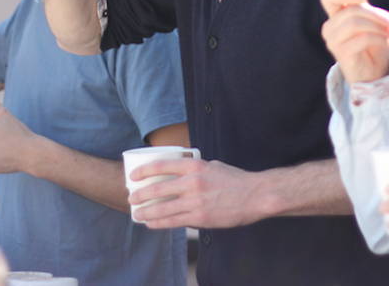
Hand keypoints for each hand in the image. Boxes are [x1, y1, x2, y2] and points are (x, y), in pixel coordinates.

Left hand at [128, 158, 266, 228]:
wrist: (256, 195)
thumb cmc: (236, 180)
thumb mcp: (213, 165)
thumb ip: (195, 169)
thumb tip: (180, 174)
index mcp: (195, 165)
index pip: (161, 165)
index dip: (144, 171)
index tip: (133, 176)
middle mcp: (192, 182)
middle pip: (157, 189)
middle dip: (140, 196)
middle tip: (132, 199)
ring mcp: (195, 201)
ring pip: (162, 209)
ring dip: (146, 213)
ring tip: (137, 214)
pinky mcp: (200, 217)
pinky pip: (173, 221)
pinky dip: (159, 223)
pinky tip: (151, 224)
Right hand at [319, 0, 388, 82]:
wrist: (374, 74)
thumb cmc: (373, 45)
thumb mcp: (370, 21)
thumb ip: (359, 4)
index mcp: (335, 16)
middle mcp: (330, 27)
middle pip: (350, 10)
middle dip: (376, 14)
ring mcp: (333, 41)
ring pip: (355, 23)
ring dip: (378, 26)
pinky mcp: (341, 54)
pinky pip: (361, 38)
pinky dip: (378, 38)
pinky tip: (387, 43)